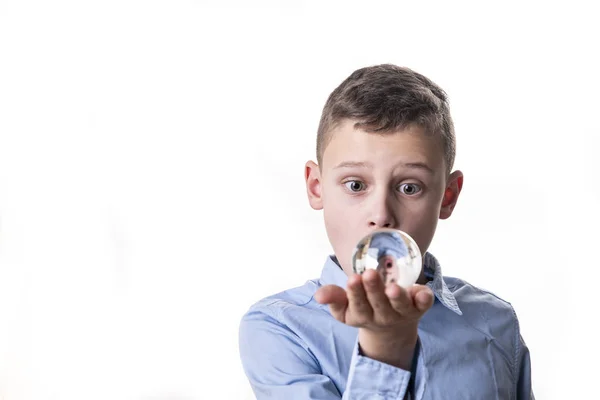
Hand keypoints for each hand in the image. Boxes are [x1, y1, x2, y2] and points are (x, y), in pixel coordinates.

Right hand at [314, 269, 433, 368]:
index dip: (356, 293)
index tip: (353, 279)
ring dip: (398, 298)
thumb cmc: (364, 309)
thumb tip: (319, 295)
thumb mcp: (345, 307)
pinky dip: (425, 299)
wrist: (391, 330)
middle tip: (369, 274)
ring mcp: (402, 313)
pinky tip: (423, 292)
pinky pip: (424, 305)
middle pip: (379, 304)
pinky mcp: (419, 307)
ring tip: (393, 288)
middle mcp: (383, 316)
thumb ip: (333, 298)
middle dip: (374, 290)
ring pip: (401, 306)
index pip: (358, 306)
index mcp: (363, 315)